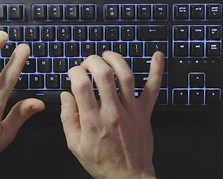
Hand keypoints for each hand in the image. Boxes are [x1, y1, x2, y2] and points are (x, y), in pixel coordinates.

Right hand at [60, 51, 163, 178]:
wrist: (128, 177)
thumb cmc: (102, 163)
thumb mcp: (75, 145)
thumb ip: (67, 118)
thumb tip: (65, 96)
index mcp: (93, 120)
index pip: (81, 84)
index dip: (74, 72)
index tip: (73, 72)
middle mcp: (113, 112)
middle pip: (103, 74)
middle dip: (92, 61)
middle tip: (88, 63)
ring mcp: (132, 111)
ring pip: (126, 76)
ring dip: (116, 59)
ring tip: (107, 55)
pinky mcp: (145, 112)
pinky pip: (153, 88)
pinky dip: (156, 70)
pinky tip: (157, 56)